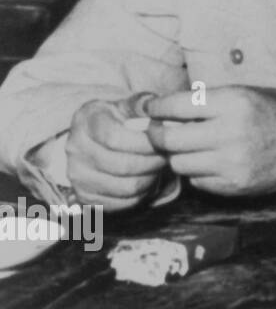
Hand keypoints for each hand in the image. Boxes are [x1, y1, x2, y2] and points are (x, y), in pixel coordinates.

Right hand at [66, 92, 168, 210]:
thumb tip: (156, 108)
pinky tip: (147, 178)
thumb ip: (143, 105)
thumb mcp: (130, 105)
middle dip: (153, 162)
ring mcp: (77, 175)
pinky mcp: (85, 196)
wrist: (100, 139)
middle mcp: (75, 148)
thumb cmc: (122, 119)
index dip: (146, 143)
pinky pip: (122, 204)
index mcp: (86, 119)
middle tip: (167, 156)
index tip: (163, 141)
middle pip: (122, 165)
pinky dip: (141, 195)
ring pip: (125, 187)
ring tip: (159, 166)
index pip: (115, 138)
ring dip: (150, 179)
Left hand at [143, 85, 275, 196]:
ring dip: (177, 155)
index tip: (151, 109)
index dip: (155, 108)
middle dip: (157, 134)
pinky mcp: (236, 185)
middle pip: (169, 140)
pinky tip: (210, 161)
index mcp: (234, 103)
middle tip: (158, 130)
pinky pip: (198, 182)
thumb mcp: (246, 93)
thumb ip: (208, 102)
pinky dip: (197, 171)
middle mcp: (231, 134)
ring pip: (179, 164)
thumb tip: (164, 110)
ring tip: (187, 146)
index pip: (175, 106)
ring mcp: (233, 163)